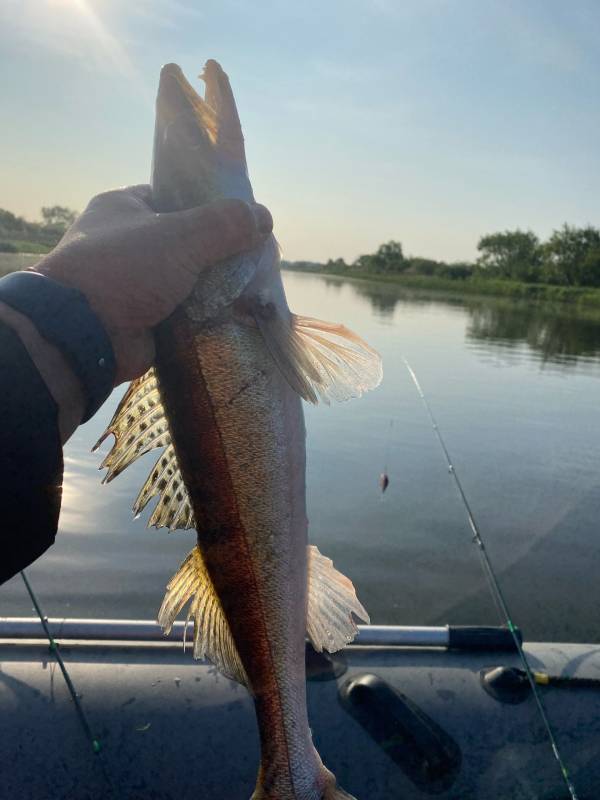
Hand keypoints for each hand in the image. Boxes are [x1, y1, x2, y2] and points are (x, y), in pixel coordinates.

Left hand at [36, 184, 272, 384]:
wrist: (84, 334)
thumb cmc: (126, 268)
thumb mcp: (182, 236)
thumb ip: (225, 224)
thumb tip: (264, 217)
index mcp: (125, 208)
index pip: (174, 197)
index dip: (210, 205)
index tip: (243, 219)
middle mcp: (127, 243)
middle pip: (187, 241)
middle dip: (219, 252)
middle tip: (255, 259)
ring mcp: (135, 283)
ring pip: (188, 279)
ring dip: (217, 287)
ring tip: (254, 290)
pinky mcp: (145, 318)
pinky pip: (185, 311)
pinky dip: (207, 314)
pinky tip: (237, 315)